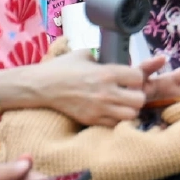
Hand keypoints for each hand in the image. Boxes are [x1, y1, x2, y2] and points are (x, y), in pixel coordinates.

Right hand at [28, 49, 146, 125]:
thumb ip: (103, 57)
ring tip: (122, 103)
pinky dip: (116, 119)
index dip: (138, 77)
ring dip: (129, 109)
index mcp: (106, 73)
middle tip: (130, 92)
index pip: (139, 77)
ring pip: (130, 115)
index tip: (131, 77)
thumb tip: (117, 59)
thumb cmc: (62, 67)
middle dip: (138, 95)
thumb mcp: (85, 55)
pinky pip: (114, 124)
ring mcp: (98, 108)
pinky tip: (110, 111)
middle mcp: (105, 92)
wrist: (40, 86)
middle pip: (139, 99)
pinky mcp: (90, 120)